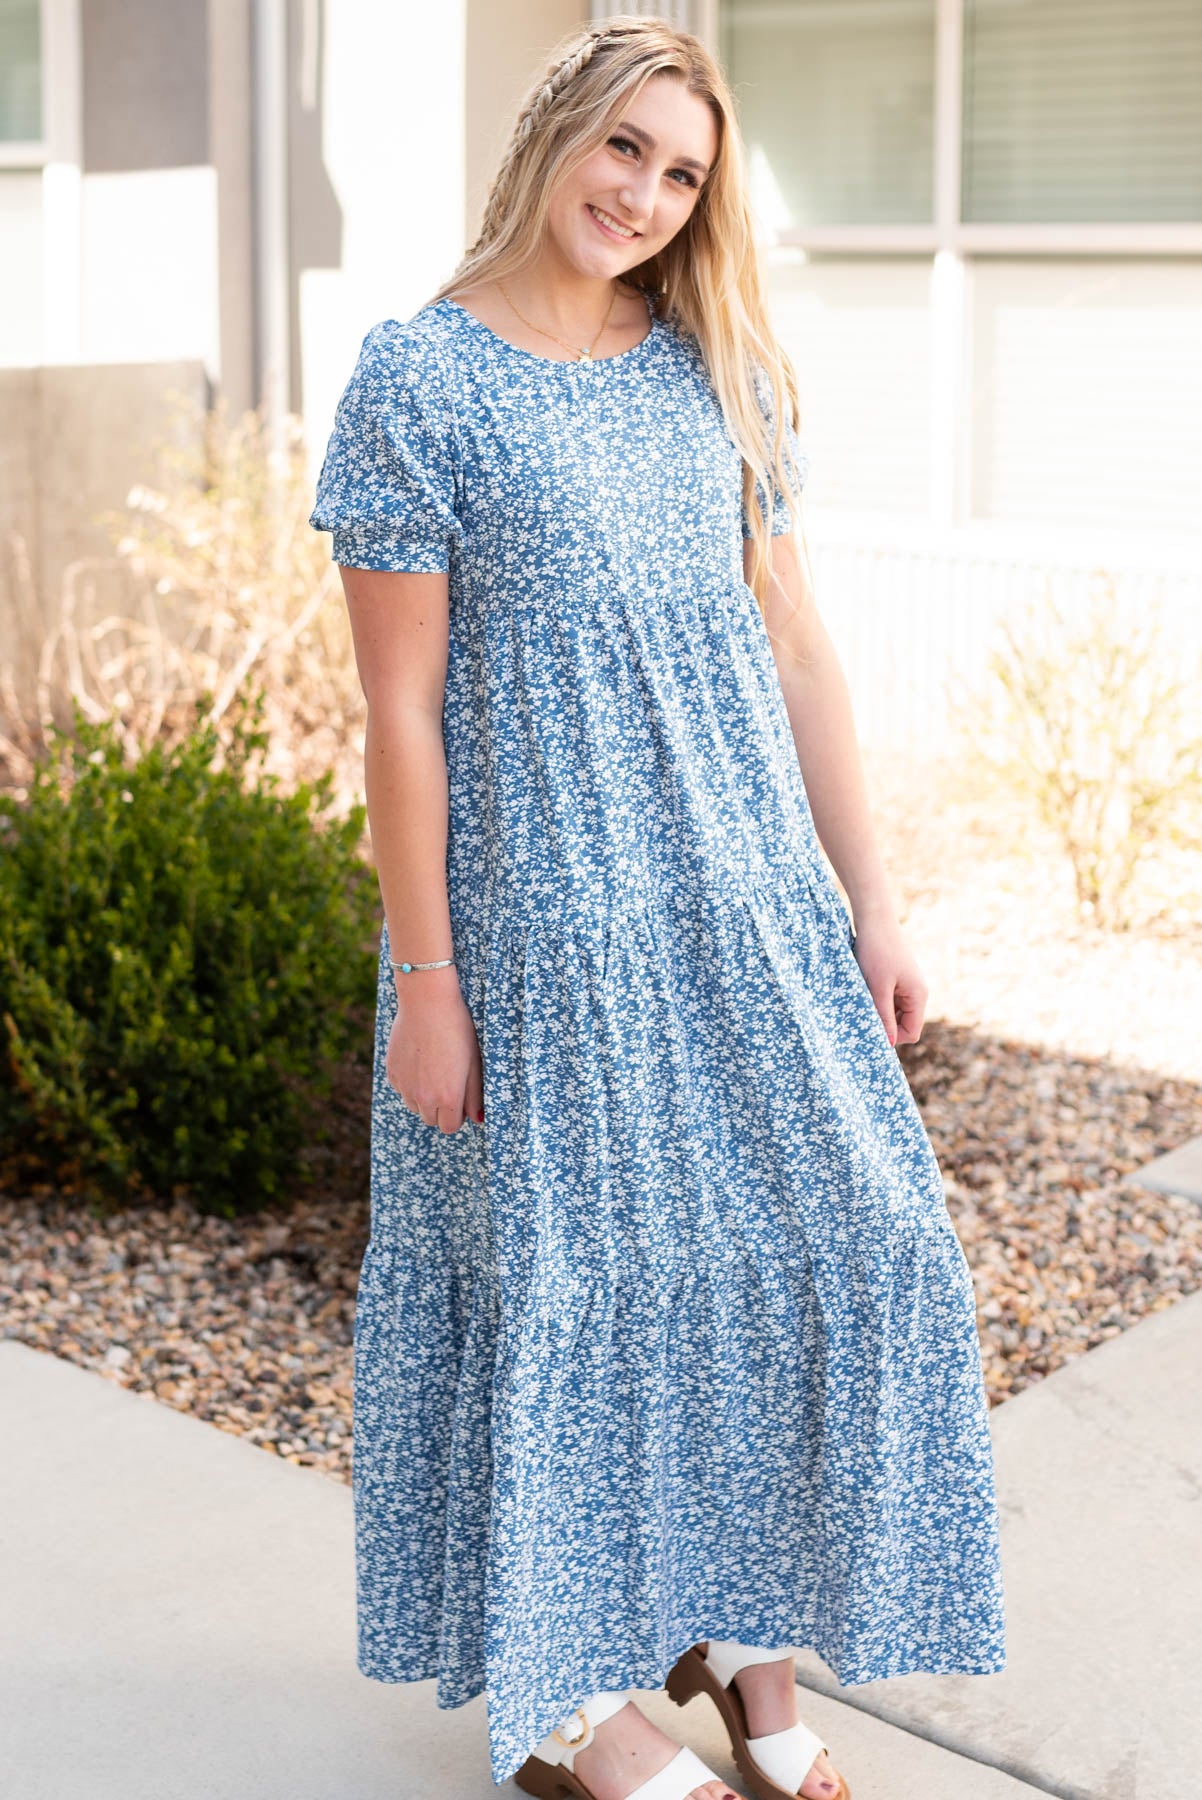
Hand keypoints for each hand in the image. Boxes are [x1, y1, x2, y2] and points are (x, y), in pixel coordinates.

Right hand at [386, 968, 484, 1131]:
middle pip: (431, 1120)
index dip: (457, 1115)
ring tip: (434, 1068)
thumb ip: (474, 1095)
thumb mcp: (473, 1062)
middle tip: (448, 1081)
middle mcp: (423, 1098)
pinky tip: (419, 1060)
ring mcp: (405, 1086)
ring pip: (415, 1106)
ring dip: (424, 1097)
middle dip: (441, 1108)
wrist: (427, 1003)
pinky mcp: (392, 1072)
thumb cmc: (457, 1030)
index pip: (450, 1127)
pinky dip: (410, 1082)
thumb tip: (477, 1119)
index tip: (460, 1098)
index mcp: (447, 1098)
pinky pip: (402, 1088)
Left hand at [849, 909, 928, 1046]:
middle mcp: (917, 992)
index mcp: (919, 996)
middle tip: (861, 1015)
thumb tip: (889, 1043)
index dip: (892, 1037)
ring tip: (862, 1000)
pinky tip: (863, 991)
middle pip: (903, 1024)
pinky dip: (877, 1000)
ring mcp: (907, 985)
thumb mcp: (877, 987)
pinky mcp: (897, 978)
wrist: (874, 919)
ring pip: (894, 1012)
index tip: (870, 1030)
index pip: (911, 1032)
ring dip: (879, 1012)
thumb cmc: (876, 951)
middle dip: (884, 1024)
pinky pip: (889, 999)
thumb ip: (884, 1016)